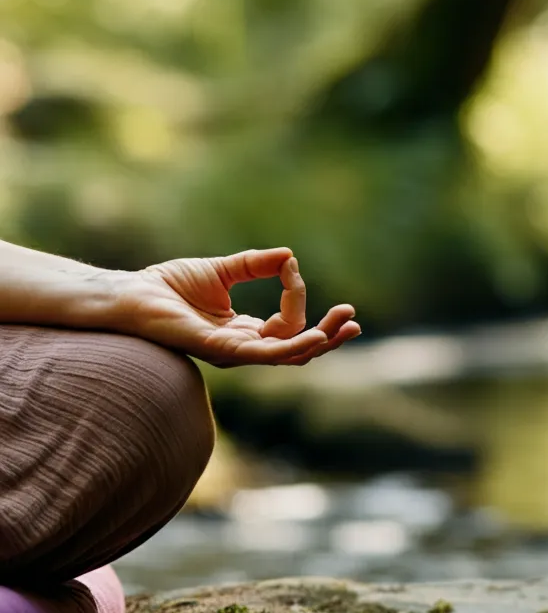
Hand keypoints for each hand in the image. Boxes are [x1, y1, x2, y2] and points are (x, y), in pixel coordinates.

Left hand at [113, 247, 359, 366]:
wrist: (130, 294)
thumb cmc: (167, 286)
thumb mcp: (223, 269)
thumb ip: (255, 265)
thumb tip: (289, 256)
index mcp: (243, 332)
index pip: (286, 323)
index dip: (295, 294)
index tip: (290, 266)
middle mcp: (242, 348)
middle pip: (296, 350)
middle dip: (328, 336)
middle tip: (352, 319)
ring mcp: (232, 352)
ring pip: (287, 356)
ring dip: (319, 342)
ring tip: (344, 326)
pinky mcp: (219, 349)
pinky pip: (263, 354)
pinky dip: (291, 347)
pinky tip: (312, 337)